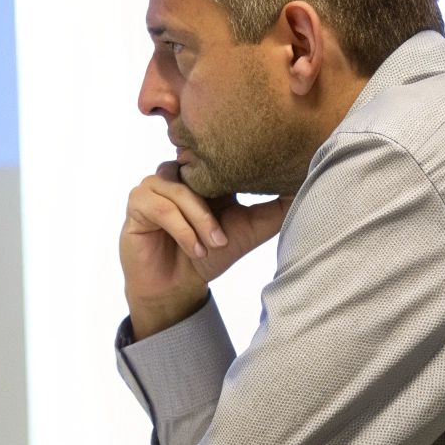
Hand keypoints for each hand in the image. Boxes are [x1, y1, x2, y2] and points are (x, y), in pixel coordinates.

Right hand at [120, 162, 291, 338]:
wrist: (176, 288)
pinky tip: (195, 249)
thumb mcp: (250, 229)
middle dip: (219, 197)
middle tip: (230, 231)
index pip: (219, 156)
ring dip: (201, 220)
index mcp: (203, 174)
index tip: (260, 172)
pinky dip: (182, 229)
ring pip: (181, 190)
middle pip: (199, 169)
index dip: (238, 164)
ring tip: (214, 245)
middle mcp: (178, 173)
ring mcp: (154, 185)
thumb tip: (307, 184)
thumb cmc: (210, 256)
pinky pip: (161, 208)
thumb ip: (276, 208)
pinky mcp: (137, 203)